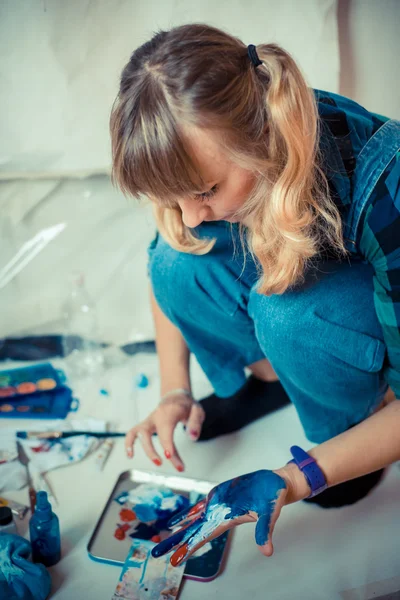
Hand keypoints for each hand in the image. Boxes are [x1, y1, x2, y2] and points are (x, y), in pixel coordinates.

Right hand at [124, 392, 204, 471]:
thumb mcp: (197, 410)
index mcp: (169, 412)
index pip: (165, 429)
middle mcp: (156, 416)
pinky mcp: (145, 425)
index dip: (166, 444)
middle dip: (152, 451)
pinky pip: (132, 433)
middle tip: (164, 462)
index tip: (169, 457)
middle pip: (148, 433)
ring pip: (138, 433)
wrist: (176, 396)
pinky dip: (129, 443)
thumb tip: (192, 437)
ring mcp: (149, 420)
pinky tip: (130, 455)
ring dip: (144, 449)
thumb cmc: (186, 405)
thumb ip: (195, 423)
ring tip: (155, 462)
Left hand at [152, 469, 286, 564]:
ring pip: (193, 520)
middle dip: (175, 543)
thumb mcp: (269, 512)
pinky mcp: (218, 496)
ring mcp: (217, 506)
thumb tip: (267, 551)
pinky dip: (187, 513)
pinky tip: (177, 520)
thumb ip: (265, 531)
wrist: (274, 484)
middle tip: (156, 553)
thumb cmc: (273, 497)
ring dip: (178, 530)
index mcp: (226, 520)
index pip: (203, 537)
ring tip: (162, 540)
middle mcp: (218, 515)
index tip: (175, 560)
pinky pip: (198, 507)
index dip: (189, 548)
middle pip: (193, 531)